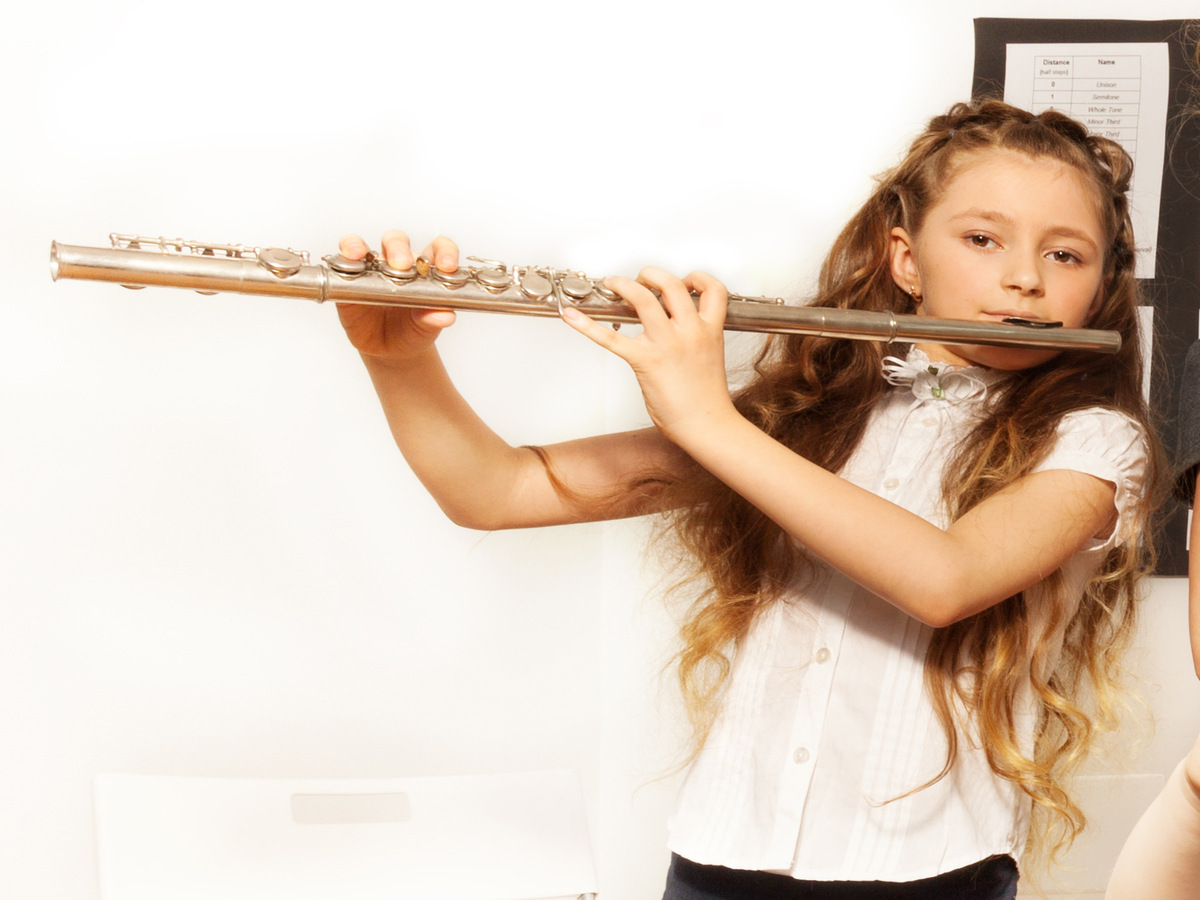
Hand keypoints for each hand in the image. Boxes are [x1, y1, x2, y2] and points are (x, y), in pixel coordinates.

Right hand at [335, 230, 459, 363]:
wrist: (391, 351)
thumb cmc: (413, 331)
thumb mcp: (426, 328)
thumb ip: (434, 319)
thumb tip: (445, 316)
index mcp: (423, 270)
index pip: (436, 249)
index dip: (443, 252)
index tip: (446, 266)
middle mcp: (397, 263)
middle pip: (397, 241)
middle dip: (398, 249)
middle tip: (401, 265)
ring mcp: (371, 270)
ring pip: (364, 246)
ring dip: (359, 246)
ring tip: (360, 255)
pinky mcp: (348, 280)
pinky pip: (341, 262)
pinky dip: (341, 259)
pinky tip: (344, 264)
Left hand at [559, 267, 737, 445]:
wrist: (707, 426)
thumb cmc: (707, 400)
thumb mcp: (709, 358)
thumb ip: (693, 339)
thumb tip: (674, 332)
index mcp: (709, 330)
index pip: (712, 289)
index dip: (698, 278)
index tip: (685, 281)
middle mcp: (690, 331)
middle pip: (671, 284)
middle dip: (652, 274)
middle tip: (641, 280)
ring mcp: (667, 344)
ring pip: (644, 298)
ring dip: (625, 284)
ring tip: (614, 283)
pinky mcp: (646, 361)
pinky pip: (611, 339)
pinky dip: (586, 325)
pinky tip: (571, 316)